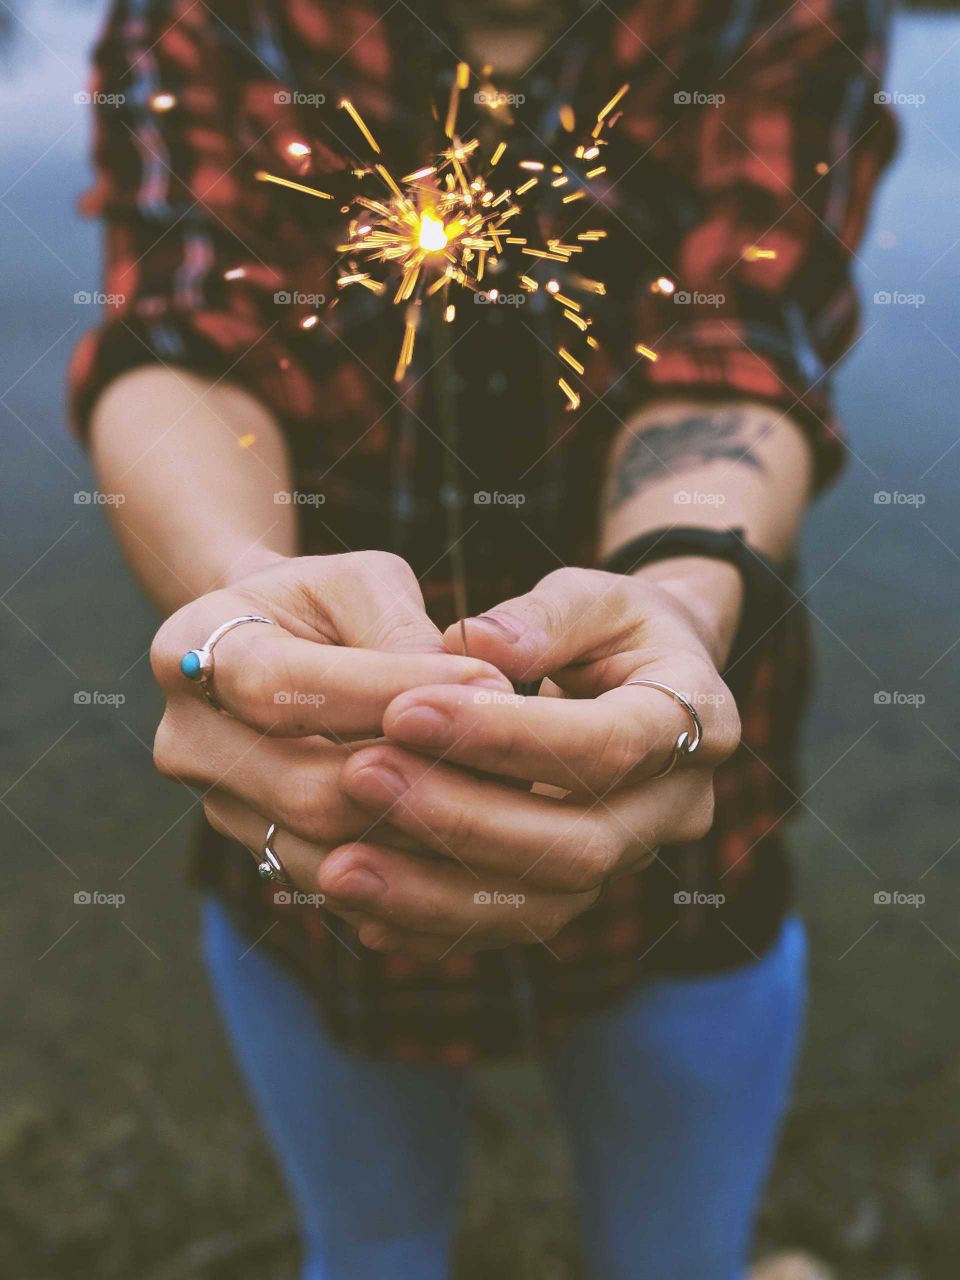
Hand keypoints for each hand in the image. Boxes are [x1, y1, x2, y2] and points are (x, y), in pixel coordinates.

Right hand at [149, 551, 510, 888]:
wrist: (281, 648)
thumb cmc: (328, 604)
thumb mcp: (361, 582)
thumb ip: (400, 628)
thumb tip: (463, 688)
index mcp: (192, 651)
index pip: (281, 686)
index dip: (385, 690)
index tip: (488, 678)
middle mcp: (187, 742)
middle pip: (303, 789)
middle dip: (418, 775)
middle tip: (515, 756)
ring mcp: (221, 809)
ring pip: (326, 852)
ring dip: (425, 833)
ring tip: (511, 799)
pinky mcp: (263, 855)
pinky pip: (342, 886)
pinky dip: (412, 871)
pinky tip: (480, 844)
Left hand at [317, 562, 742, 958]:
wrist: (639, 680)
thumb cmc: (610, 626)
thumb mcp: (592, 595)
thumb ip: (542, 617)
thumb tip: (476, 645)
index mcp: (697, 718)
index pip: (607, 745)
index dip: (507, 735)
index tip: (403, 709)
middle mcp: (677, 807)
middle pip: (579, 845)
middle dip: (462, 819)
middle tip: (359, 777)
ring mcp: (630, 861)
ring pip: (543, 905)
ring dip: (434, 893)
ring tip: (337, 866)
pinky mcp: (579, 892)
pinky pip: (510, 929)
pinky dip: (432, 925)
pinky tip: (358, 907)